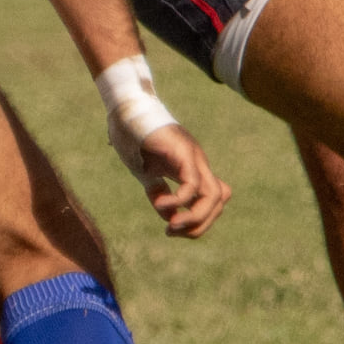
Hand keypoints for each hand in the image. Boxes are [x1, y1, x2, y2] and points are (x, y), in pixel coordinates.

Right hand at [133, 122, 230, 238]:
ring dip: (195, 218)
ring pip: (213, 195)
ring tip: (172, 226)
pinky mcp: (182, 152)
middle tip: (172, 231)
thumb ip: (159, 190)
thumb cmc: (133, 139)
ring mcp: (193, 156)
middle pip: (219, 200)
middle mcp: (197, 162)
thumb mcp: (148, 172)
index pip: (214, 200)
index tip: (172, 228)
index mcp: (192, 168)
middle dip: (199, 225)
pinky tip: (159, 204)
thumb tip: (168, 214)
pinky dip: (179, 201)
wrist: (124, 112)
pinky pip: (192, 184)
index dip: (200, 220)